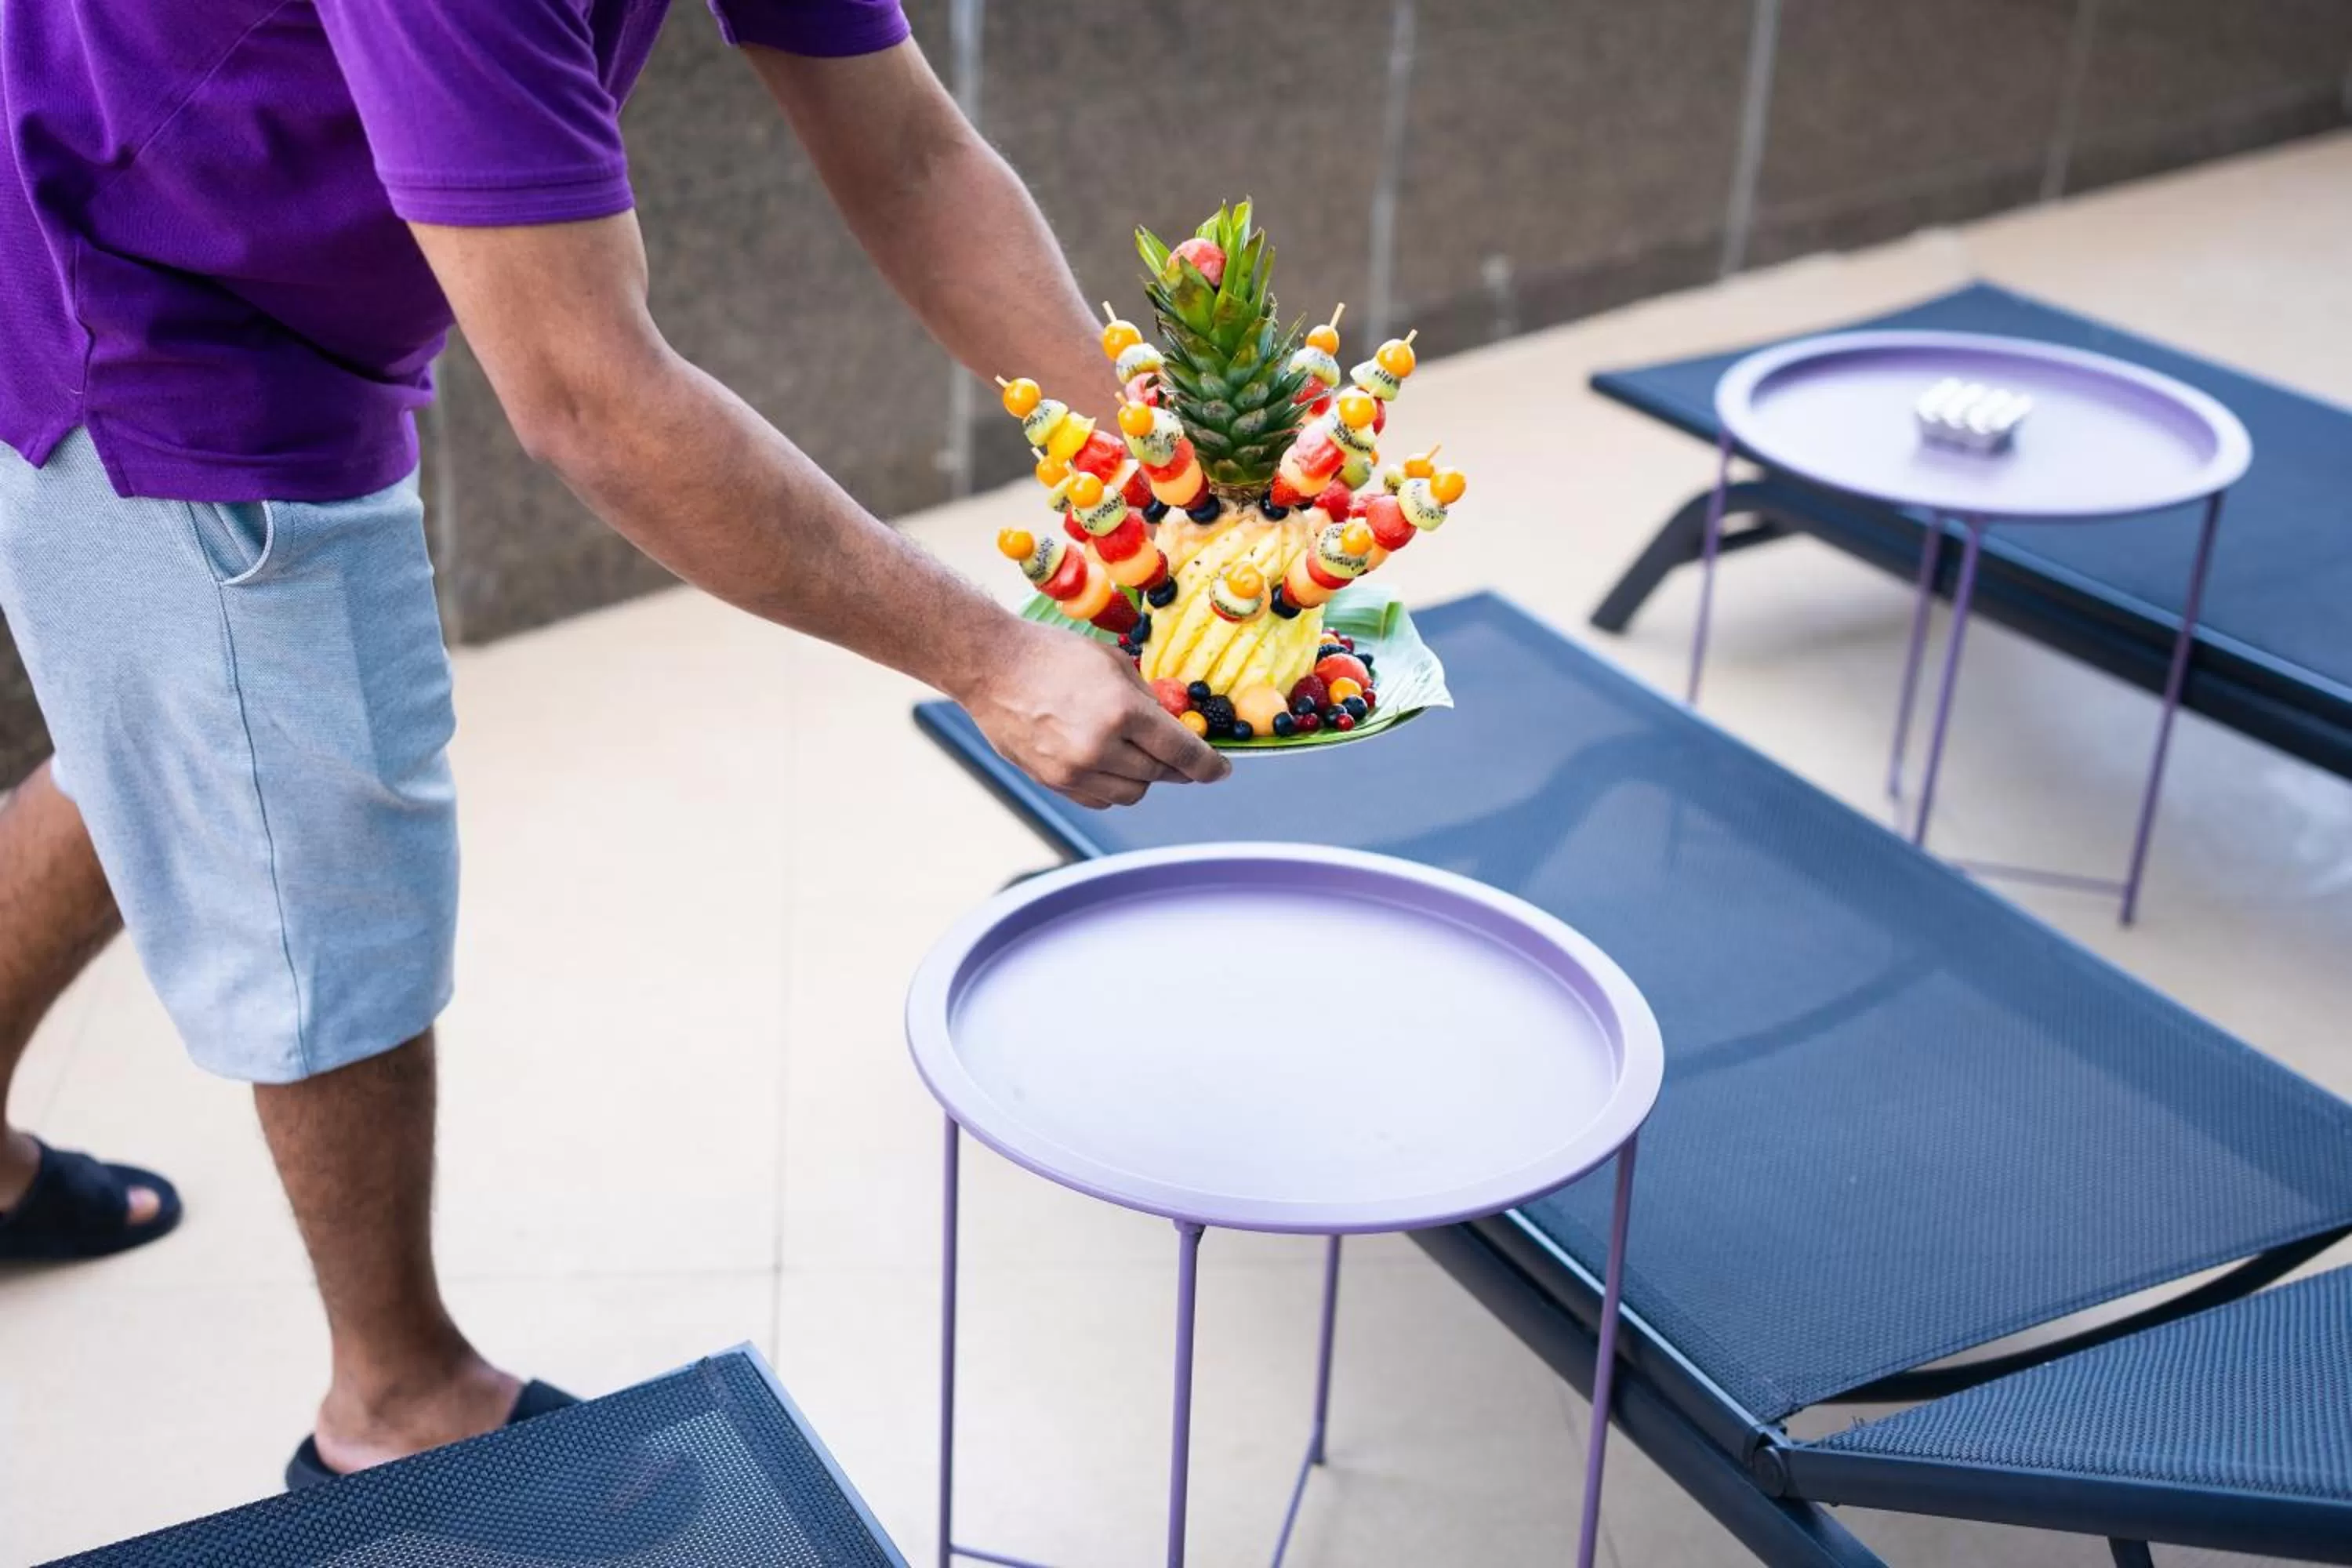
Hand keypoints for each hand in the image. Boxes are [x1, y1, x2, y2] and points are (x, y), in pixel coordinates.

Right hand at [960, 621, 1229, 808]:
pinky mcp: (1053, 782)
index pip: (1181, 752)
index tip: (1220, 770)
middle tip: (1183, 758)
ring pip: (1132, 792)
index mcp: (1121, 711)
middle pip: (1160, 775)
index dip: (1208, 766)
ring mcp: (1074, 770)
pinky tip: (1109, 764)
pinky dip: (1113, 787)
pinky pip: (1100, 799)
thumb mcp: (1112, 662)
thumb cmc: (1051, 655)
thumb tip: (1175, 723)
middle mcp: (1100, 747)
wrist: (991, 667)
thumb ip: (1147, 697)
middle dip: (1178, 768)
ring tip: (1137, 753)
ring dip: (1144, 777)